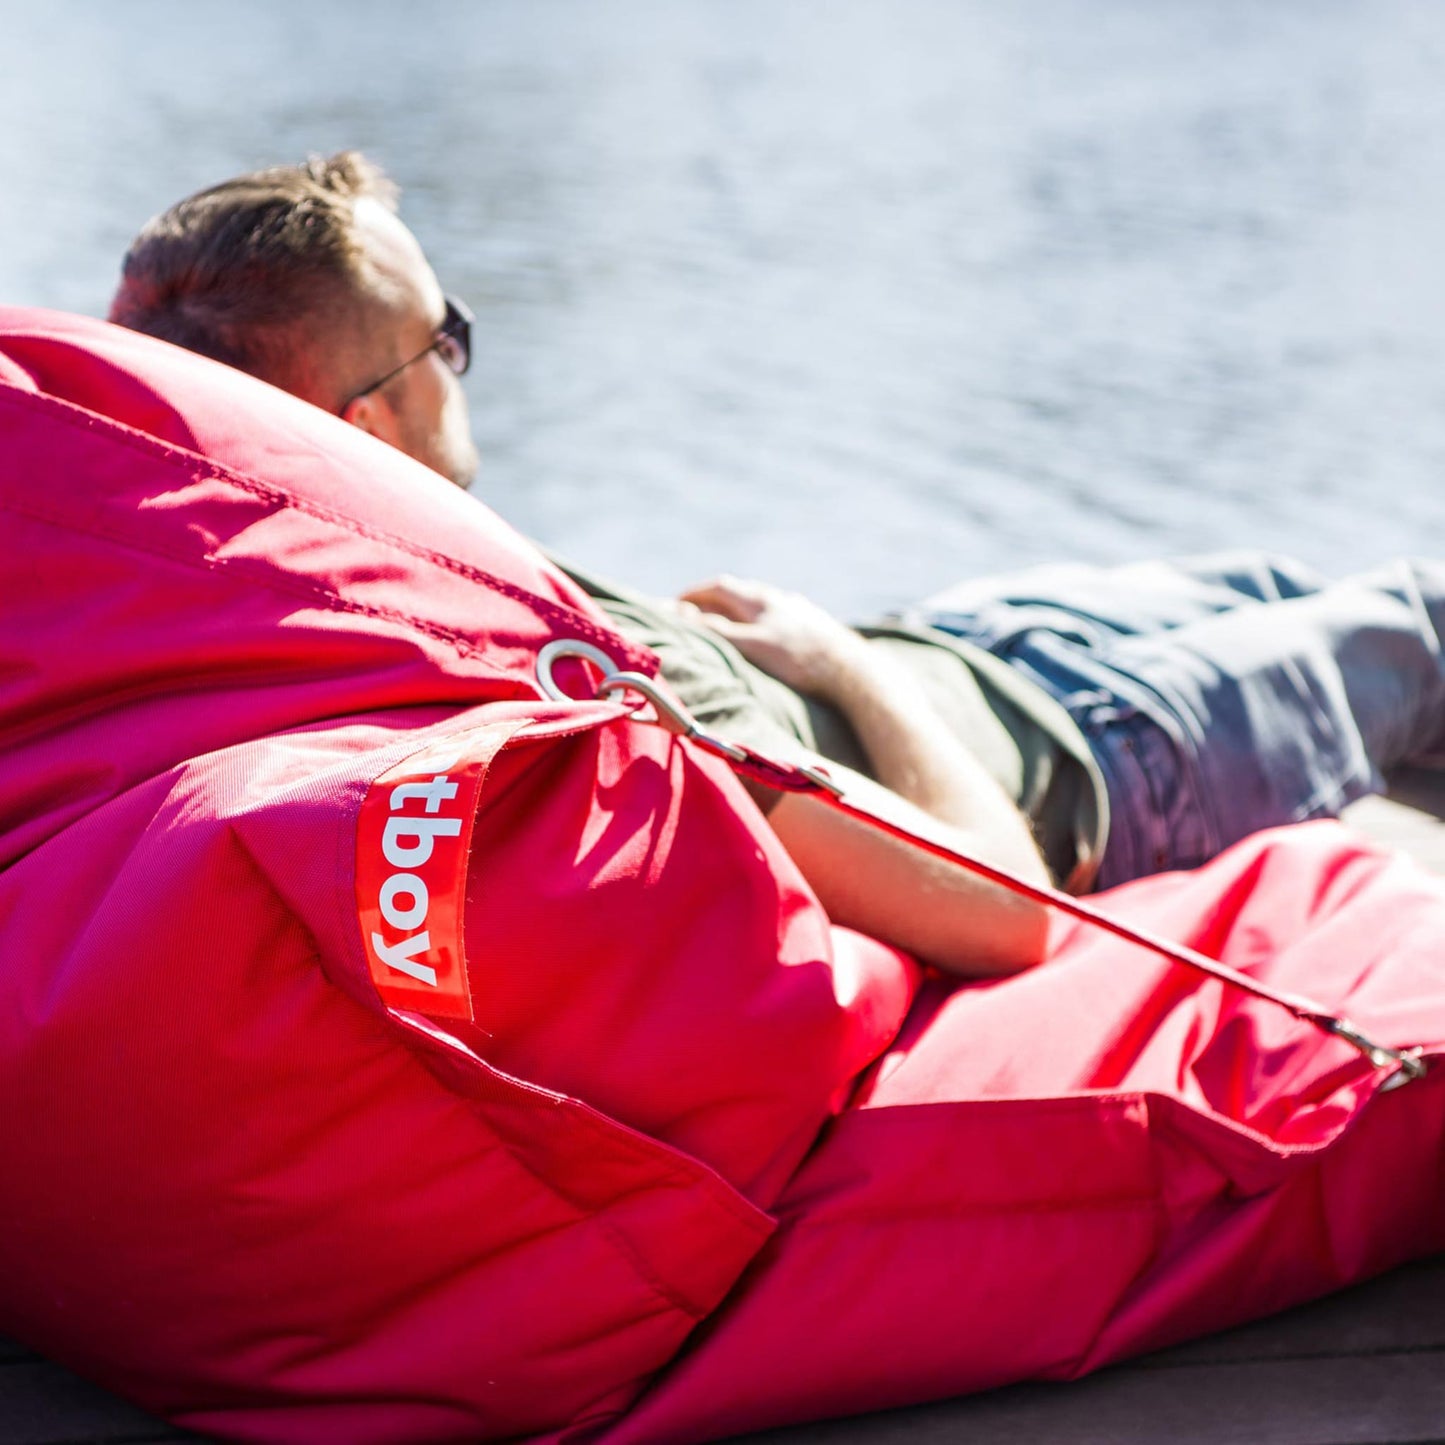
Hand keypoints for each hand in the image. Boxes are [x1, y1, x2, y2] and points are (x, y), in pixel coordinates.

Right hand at [676, 576, 867, 697]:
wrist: (851, 670)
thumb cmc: (800, 660)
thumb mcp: (752, 646)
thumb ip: (718, 632)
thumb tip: (684, 618)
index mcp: (760, 600)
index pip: (718, 587)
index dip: (693, 595)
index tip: (676, 606)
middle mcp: (779, 599)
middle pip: (739, 593)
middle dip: (714, 602)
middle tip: (697, 615)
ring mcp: (799, 610)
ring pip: (762, 605)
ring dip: (741, 612)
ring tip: (730, 627)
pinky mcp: (815, 625)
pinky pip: (782, 618)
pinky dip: (764, 623)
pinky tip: (770, 639)